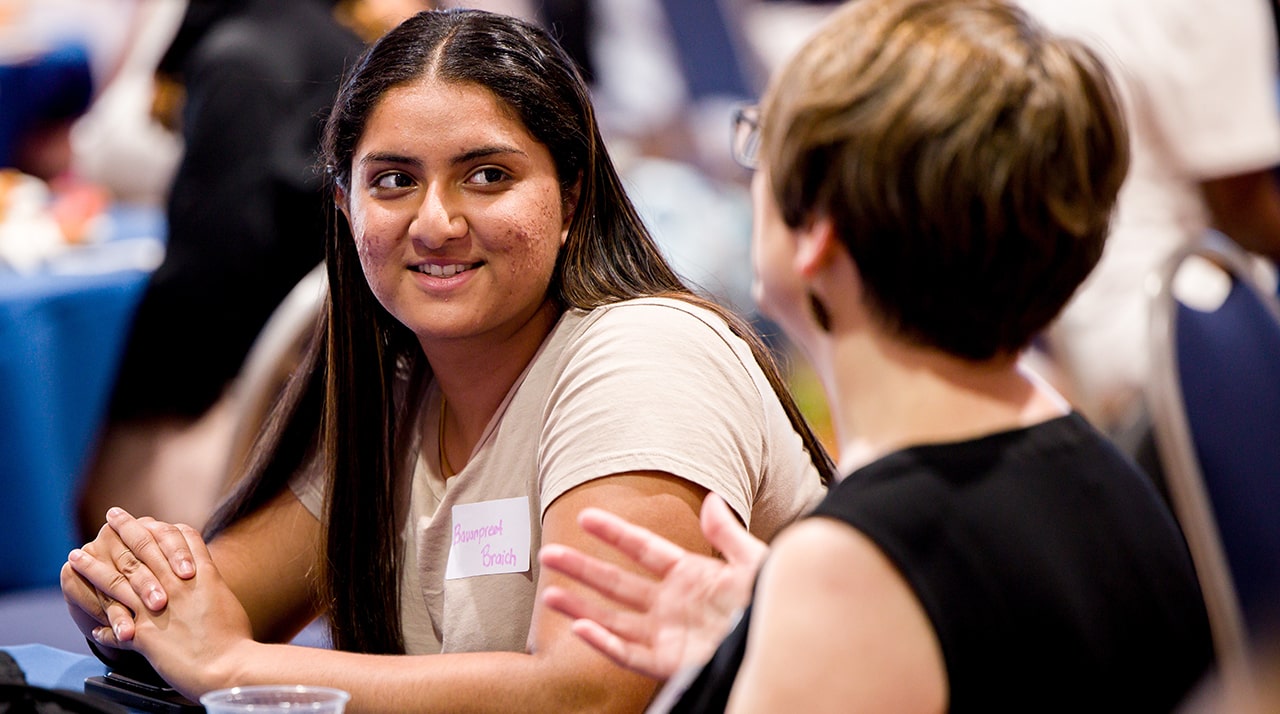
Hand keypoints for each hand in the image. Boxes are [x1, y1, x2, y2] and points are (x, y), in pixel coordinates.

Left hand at [69, 511, 253, 695]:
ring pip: (118, 580)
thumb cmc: (234, 637)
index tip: (146, 520)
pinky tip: (96, 630)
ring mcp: (157, 607)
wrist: (228, 664)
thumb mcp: (225, 599)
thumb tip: (202, 580)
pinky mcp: (146, 634)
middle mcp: (175, 585)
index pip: (177, 538)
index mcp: (200, 574)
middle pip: (144, 548)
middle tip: (111, 516)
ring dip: (93, 567)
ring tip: (77, 557)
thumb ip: (208, 586)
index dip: (159, 526)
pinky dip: (106, 627)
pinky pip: (117, 627)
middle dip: (124, 530)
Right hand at [539, 493, 767, 679]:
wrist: (785, 645)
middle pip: (617, 583)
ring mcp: (668, 634)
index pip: (643, 549)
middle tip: (549, 553)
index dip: (614, 533)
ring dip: (582, 606)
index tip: (585, 516)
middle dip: (583, 569)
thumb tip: (711, 499)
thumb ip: (727, 534)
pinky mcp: (670, 662)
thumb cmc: (774, 604)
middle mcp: (672, 604)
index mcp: (690, 575)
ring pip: (614, 619)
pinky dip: (604, 643)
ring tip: (549, 593)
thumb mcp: (754, 562)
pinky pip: (629, 654)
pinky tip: (581, 627)